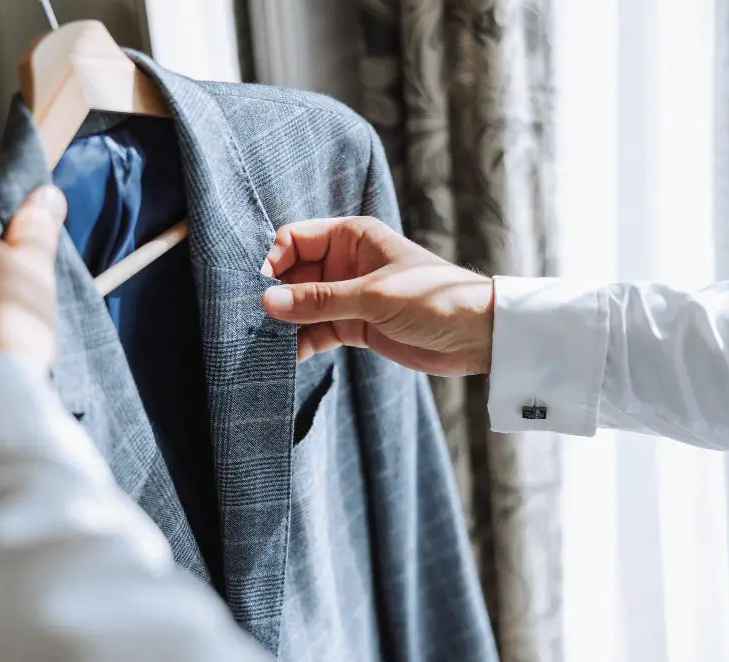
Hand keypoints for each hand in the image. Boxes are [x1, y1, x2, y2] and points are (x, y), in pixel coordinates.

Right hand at [260, 216, 493, 375]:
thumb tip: (266, 302)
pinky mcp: (353, 326)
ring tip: (263, 341)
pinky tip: (286, 356)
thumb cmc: (434, 299)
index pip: (295, 238)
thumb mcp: (373, 297)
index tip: (260, 288)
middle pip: (292, 273)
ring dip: (284, 322)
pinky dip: (300, 342)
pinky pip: (315, 331)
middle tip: (252, 319)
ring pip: (301, 305)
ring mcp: (347, 296)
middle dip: (274, 295)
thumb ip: (318, 301)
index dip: (273, 259)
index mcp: (351, 237)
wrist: (476, 337)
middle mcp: (344, 263)